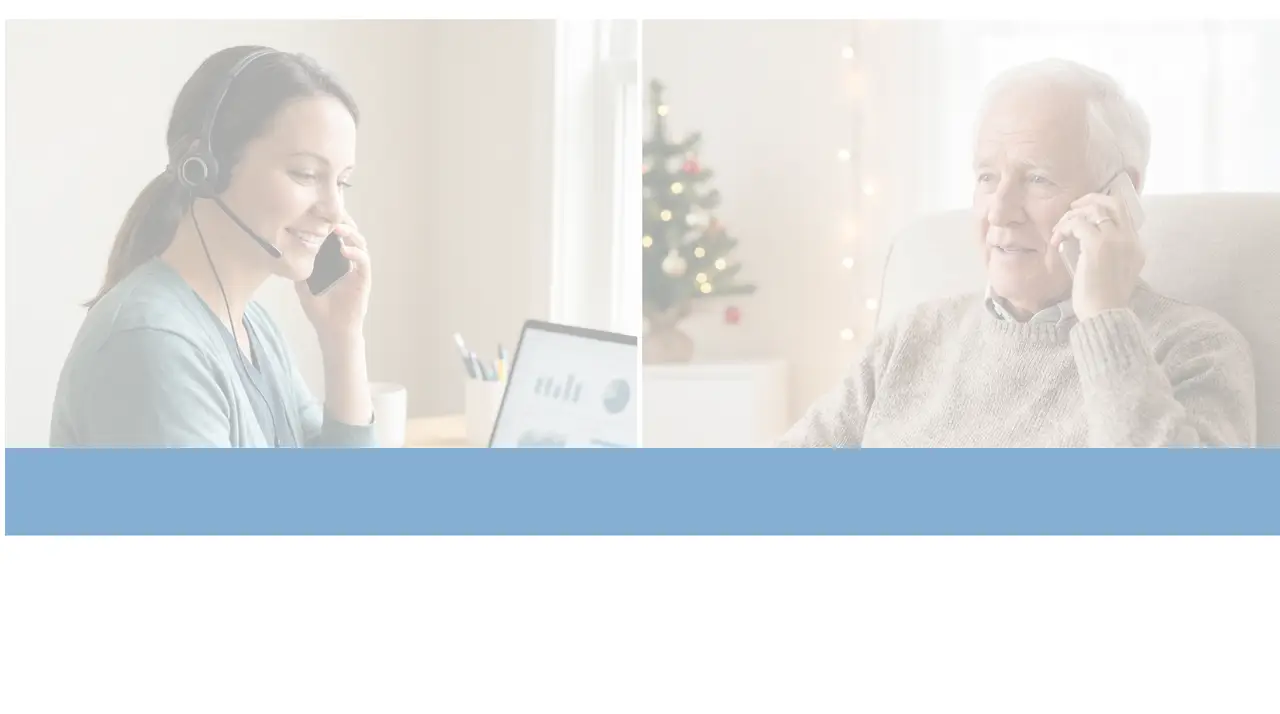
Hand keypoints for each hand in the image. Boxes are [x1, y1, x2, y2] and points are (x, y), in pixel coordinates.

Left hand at [296, 214, 371, 346]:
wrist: (332, 331)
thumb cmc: (319, 310)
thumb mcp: (303, 284)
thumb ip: (301, 267)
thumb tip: (287, 250)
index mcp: (336, 260)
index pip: (337, 235)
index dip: (333, 222)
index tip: (321, 212)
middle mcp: (349, 261)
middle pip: (351, 234)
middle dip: (343, 221)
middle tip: (331, 213)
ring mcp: (357, 270)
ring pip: (360, 243)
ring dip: (350, 233)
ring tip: (337, 228)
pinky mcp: (363, 279)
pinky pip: (364, 261)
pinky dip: (356, 253)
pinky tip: (344, 250)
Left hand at [1048, 193, 1144, 320]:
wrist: (1104, 313)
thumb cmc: (1104, 299)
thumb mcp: (1114, 271)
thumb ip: (1109, 254)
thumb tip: (1083, 239)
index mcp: (1136, 246)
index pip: (1124, 214)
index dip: (1104, 206)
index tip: (1085, 212)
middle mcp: (1129, 239)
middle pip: (1114, 203)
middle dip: (1091, 200)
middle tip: (1072, 208)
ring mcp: (1115, 239)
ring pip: (1093, 210)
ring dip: (1071, 216)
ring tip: (1059, 230)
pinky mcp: (1097, 244)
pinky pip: (1077, 224)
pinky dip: (1063, 229)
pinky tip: (1055, 242)